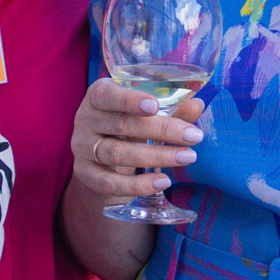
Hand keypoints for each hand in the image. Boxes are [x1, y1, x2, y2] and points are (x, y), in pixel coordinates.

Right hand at [67, 77, 205, 206]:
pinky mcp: (86, 174)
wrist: (102, 159)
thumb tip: (196, 105)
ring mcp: (82, 148)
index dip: (130, 100)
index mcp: (98, 96)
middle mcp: (86, 119)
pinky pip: (110, 183)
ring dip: (156, 157)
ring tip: (187, 157)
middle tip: (194, 136)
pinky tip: (162, 182)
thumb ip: (170, 109)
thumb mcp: (146, 115)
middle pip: (122, 125)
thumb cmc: (128, 126)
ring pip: (118, 153)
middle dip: (162, 130)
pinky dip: (137, 185)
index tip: (155, 105)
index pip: (107, 95)